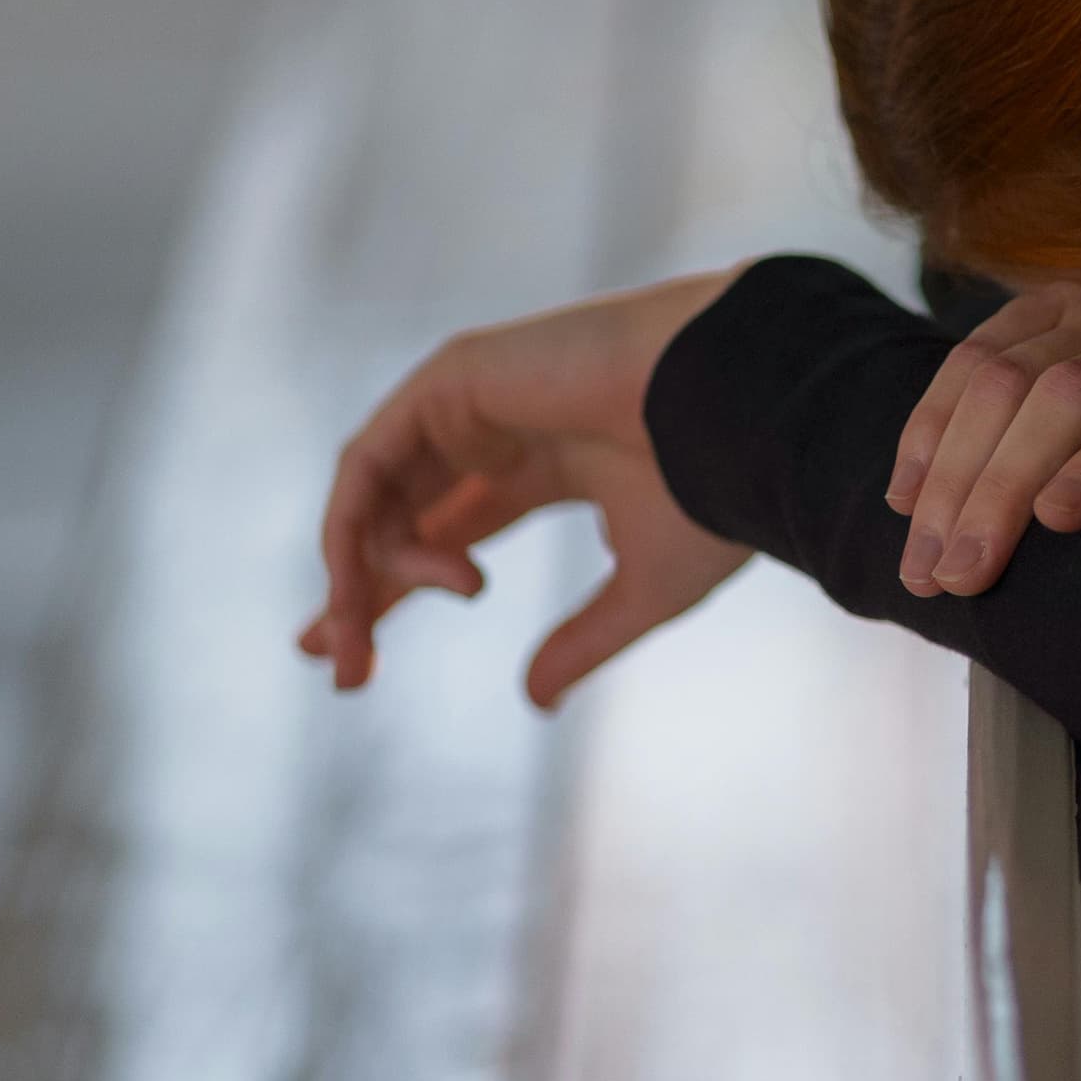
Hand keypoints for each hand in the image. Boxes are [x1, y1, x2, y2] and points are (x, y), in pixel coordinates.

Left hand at [299, 267, 750, 707]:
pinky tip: (384, 580)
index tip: (353, 664)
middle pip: (400, 514)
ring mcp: (474, 397)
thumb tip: (534, 703)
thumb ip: (583, 643)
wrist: (741, 410)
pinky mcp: (454, 377)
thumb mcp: (644, 589)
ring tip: (374, 637)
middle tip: (339, 669)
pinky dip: (357, 526)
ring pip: (376, 494)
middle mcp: (505, 426)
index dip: (399, 590)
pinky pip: (368, 460)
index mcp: (554, 464)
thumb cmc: (716, 491)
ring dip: (364, 575)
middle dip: (358, 593)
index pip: (451, 528)